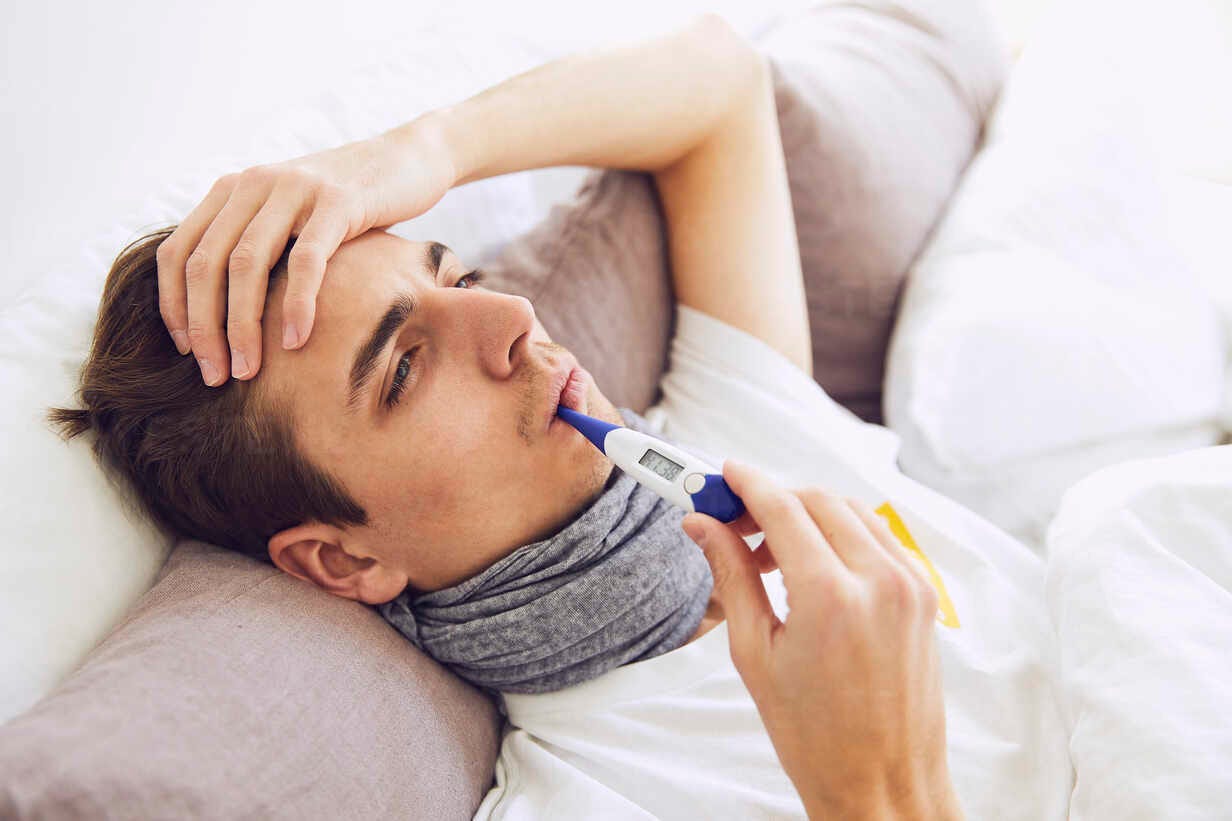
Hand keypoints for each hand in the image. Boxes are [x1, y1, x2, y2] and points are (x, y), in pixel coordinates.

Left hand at [156, 122, 455, 384]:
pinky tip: (295, 341)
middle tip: (216, 376)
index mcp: (234, 190)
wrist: (410, 159)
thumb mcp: (291, 216)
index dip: (174, 308)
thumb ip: (256, 246)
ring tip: (248, 369)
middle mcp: (254, 184)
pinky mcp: (338, 202)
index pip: (178, 253)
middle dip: (204, 329)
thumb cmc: (350, 204)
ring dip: (241, 326)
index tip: (189, 353)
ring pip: (246, 265)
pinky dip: (295, 306)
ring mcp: (294, 189)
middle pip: (205, 265)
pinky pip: (305, 262)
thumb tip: (222, 315)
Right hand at [681, 460, 961, 819]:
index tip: (721, 475)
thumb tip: (701, 525)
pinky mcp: (924, 596)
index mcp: (830, 595)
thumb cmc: (814, 736)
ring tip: (770, 552)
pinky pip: (880, 537)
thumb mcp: (755, 654)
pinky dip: (843, 533)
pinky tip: (814, 565)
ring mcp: (909, 585)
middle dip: (773, 499)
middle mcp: (878, 580)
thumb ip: (732, 576)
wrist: (883, 785)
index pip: (782, 507)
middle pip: (817, 499)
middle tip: (734, 522)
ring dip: (808, 514)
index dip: (746, 483)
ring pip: (852, 511)